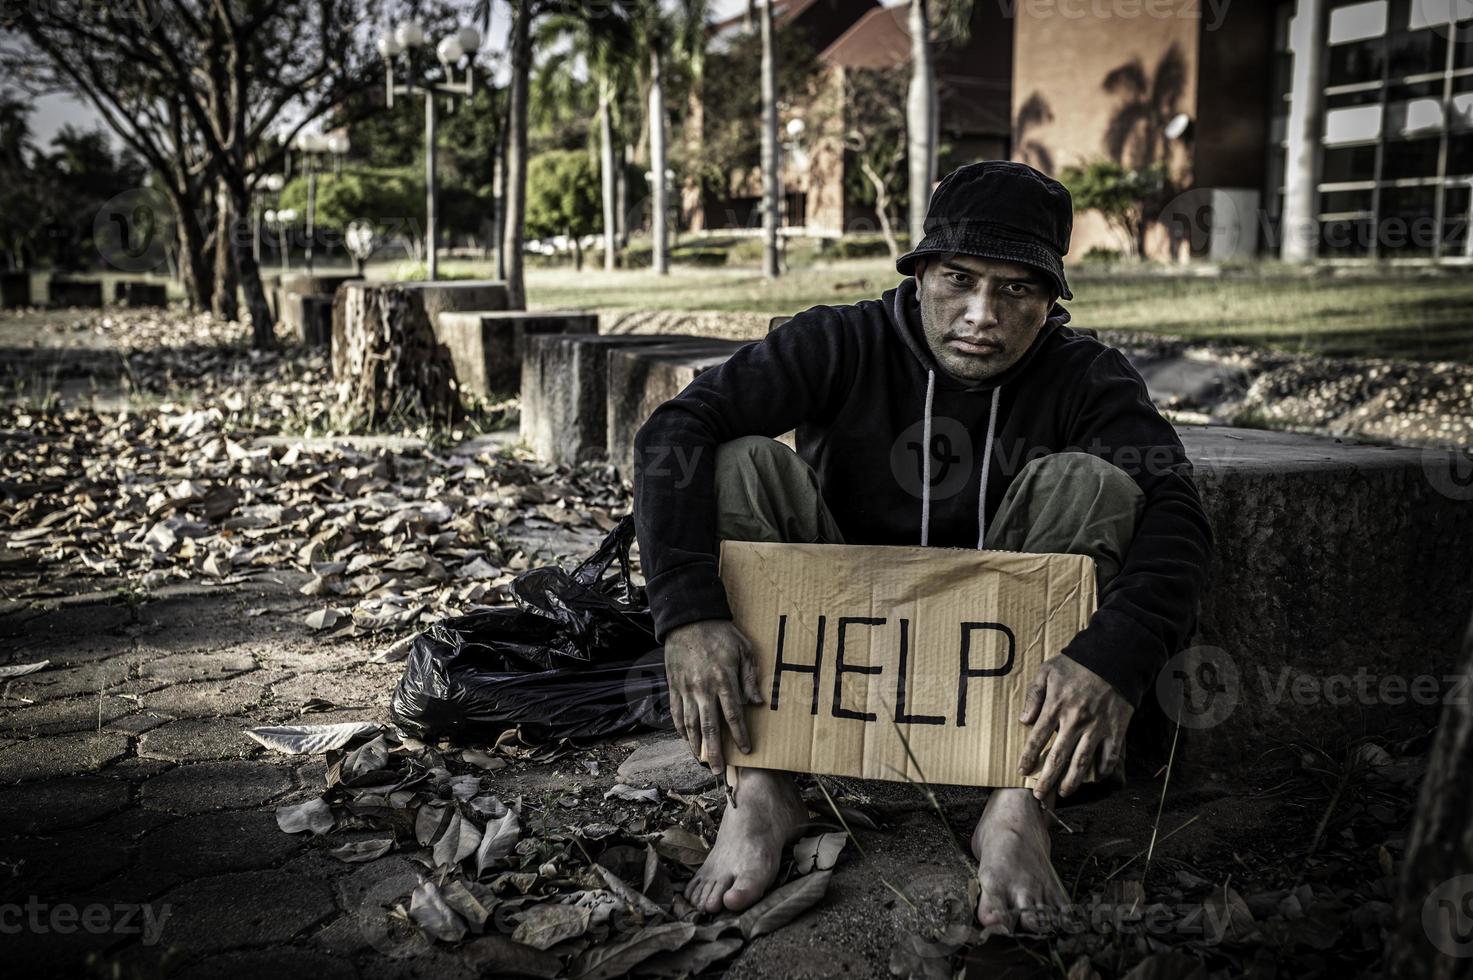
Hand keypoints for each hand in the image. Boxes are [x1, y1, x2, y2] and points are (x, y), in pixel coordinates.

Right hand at [663, 619, 763, 775]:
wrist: (688, 620)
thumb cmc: (719, 633)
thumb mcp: (744, 649)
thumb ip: (750, 677)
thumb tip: (757, 703)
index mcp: (723, 680)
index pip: (733, 715)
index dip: (739, 735)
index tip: (745, 751)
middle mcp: (703, 689)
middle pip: (710, 727)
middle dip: (715, 751)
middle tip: (718, 771)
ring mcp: (685, 689)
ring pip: (691, 724)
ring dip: (696, 745)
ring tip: (702, 761)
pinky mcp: (673, 686)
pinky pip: (676, 713)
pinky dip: (680, 729)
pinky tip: (686, 740)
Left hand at [1017, 655, 1132, 799]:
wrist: (1113, 659)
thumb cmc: (1077, 664)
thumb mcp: (1047, 671)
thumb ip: (1034, 695)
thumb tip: (1024, 720)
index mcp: (1056, 707)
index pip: (1038, 738)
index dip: (1028, 757)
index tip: (1022, 771)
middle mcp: (1076, 721)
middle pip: (1058, 757)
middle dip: (1047, 779)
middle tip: (1039, 795)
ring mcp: (1097, 727)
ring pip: (1082, 762)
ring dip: (1072, 781)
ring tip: (1063, 793)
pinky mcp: (1116, 729)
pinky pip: (1110, 755)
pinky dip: (1103, 769)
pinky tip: (1096, 778)